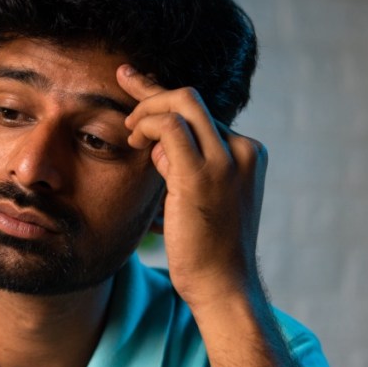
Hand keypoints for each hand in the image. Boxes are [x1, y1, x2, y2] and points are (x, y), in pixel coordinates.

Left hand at [118, 65, 267, 309]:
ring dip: (145, 111)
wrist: (223, 285)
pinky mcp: (202, 175)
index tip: (137, 83)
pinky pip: (170, 128)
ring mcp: (225, 160)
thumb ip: (184, 168)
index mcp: (245, 152)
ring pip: (181, 104)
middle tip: (121, 81)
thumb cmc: (206, 248)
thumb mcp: (199, 197)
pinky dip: (147, 126)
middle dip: (150, 89)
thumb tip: (158, 148)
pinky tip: (135, 140)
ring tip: (128, 130)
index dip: (164, 98)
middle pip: (191, 98)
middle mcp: (241, 149)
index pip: (201, 112)